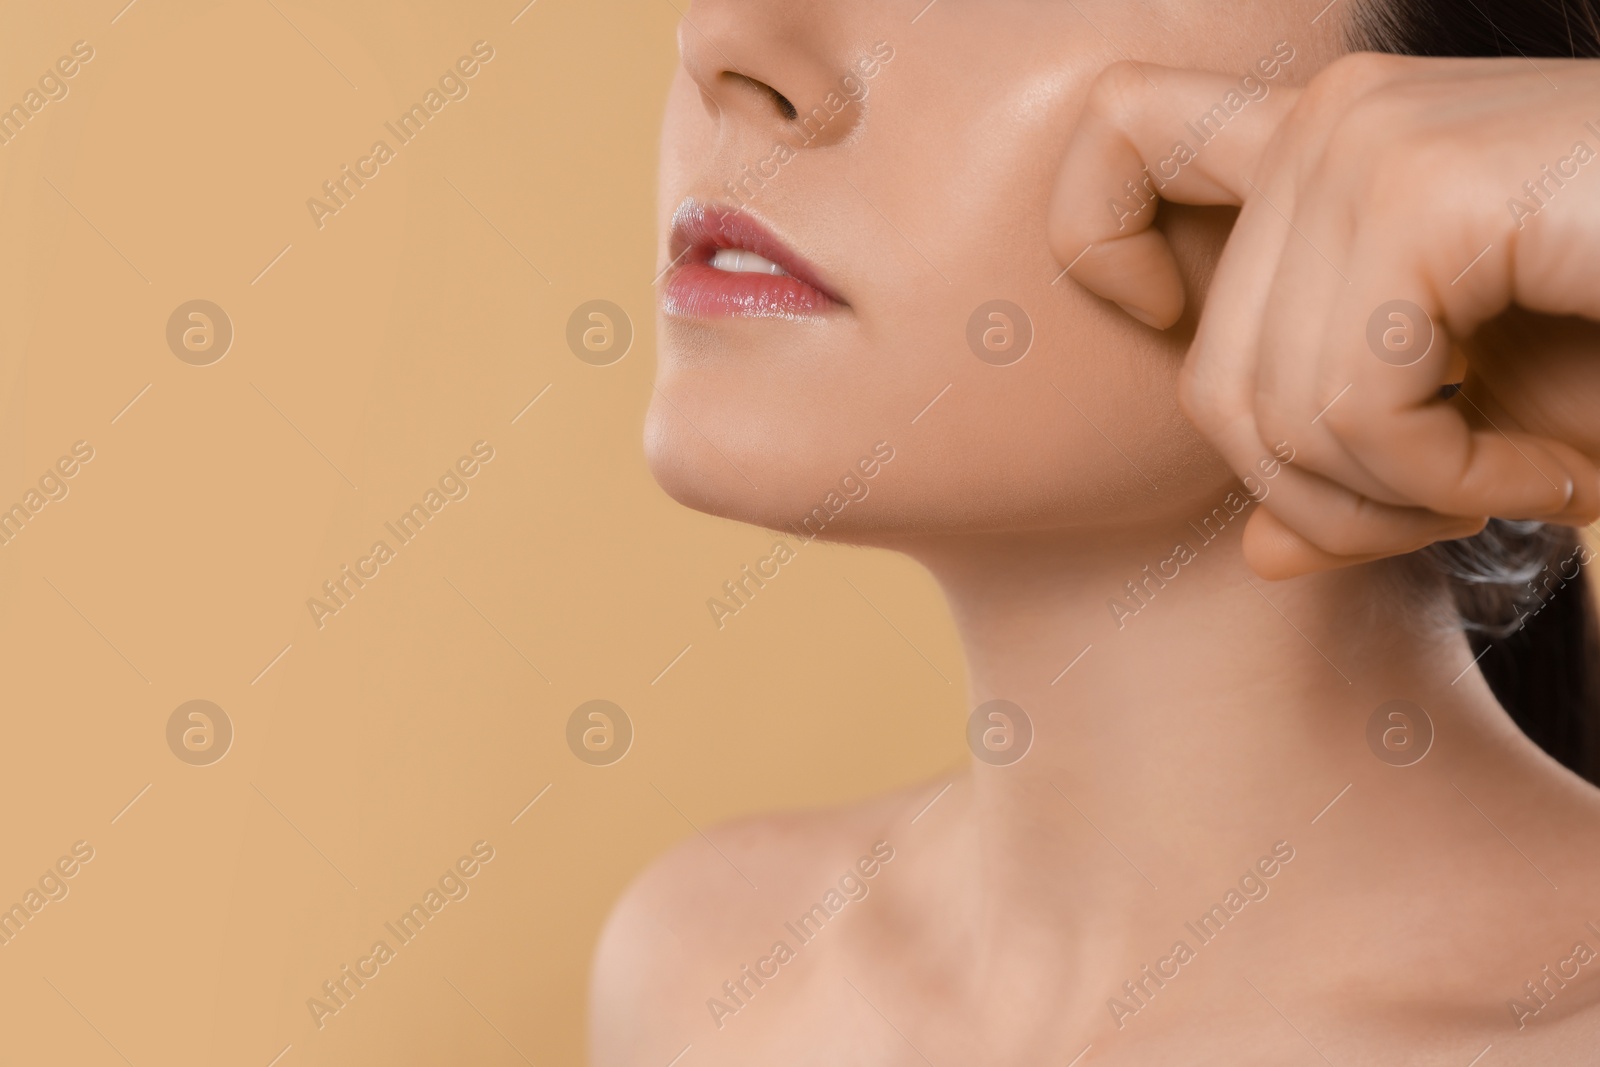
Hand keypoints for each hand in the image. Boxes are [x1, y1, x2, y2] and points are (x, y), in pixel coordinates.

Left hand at [1047, 52, 1599, 578]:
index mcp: (1325, 143)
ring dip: (1404, 497)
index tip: (1177, 326)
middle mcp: (1334, 115)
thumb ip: (1356, 478)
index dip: (1106, 251)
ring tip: (1521, 476)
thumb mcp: (1478, 437)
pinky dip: (1447, 480)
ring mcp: (1372, 137)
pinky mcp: (1429, 185)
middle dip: (1326, 490)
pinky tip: (1548, 471)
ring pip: (1270, 410)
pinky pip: (1352, 404)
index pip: (1118, 141)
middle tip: (1461, 498)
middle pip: (1206, 377)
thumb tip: (1253, 549)